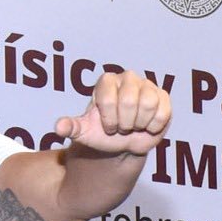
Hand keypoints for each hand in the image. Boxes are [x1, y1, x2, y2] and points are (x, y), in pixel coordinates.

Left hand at [53, 71, 171, 155]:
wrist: (124, 142)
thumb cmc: (104, 132)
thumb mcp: (85, 132)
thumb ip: (71, 128)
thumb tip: (59, 128)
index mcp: (106, 81)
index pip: (108, 99)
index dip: (109, 120)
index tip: (108, 126)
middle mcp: (128, 78)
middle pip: (129, 101)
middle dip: (124, 123)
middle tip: (122, 127)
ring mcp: (147, 85)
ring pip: (148, 104)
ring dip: (139, 124)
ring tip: (134, 126)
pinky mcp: (163, 97)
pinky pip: (163, 112)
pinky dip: (154, 126)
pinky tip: (147, 126)